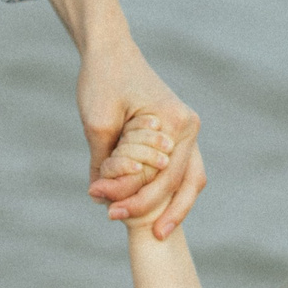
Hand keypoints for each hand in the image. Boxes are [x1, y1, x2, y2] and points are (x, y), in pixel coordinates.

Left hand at [77, 41, 205, 239]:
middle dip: (162, 212)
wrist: (110, 51)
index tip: (109, 213)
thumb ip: (102, 164)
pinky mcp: (177, 134)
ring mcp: (186, 131)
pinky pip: (182, 170)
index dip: (137, 200)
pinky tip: (156, 210)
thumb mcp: (97, 124)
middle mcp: (189, 127)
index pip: (163, 177)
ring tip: (159, 233)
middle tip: (146, 236)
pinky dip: (171, 191)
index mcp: (177, 122)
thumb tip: (100, 200)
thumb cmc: (103, 80)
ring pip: (190, 180)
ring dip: (175, 207)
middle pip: (185, 183)